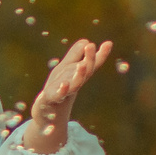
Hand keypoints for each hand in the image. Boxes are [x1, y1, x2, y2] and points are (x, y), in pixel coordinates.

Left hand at [23, 37, 113, 153]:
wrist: (47, 113)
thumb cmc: (57, 88)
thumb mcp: (65, 69)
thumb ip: (75, 56)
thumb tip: (86, 41)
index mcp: (77, 75)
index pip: (91, 64)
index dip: (100, 54)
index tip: (108, 43)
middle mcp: (74, 83)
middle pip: (85, 71)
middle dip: (89, 59)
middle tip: (91, 46)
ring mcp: (64, 92)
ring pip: (75, 84)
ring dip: (79, 75)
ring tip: (82, 64)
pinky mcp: (52, 99)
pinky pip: (58, 95)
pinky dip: (62, 91)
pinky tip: (64, 84)